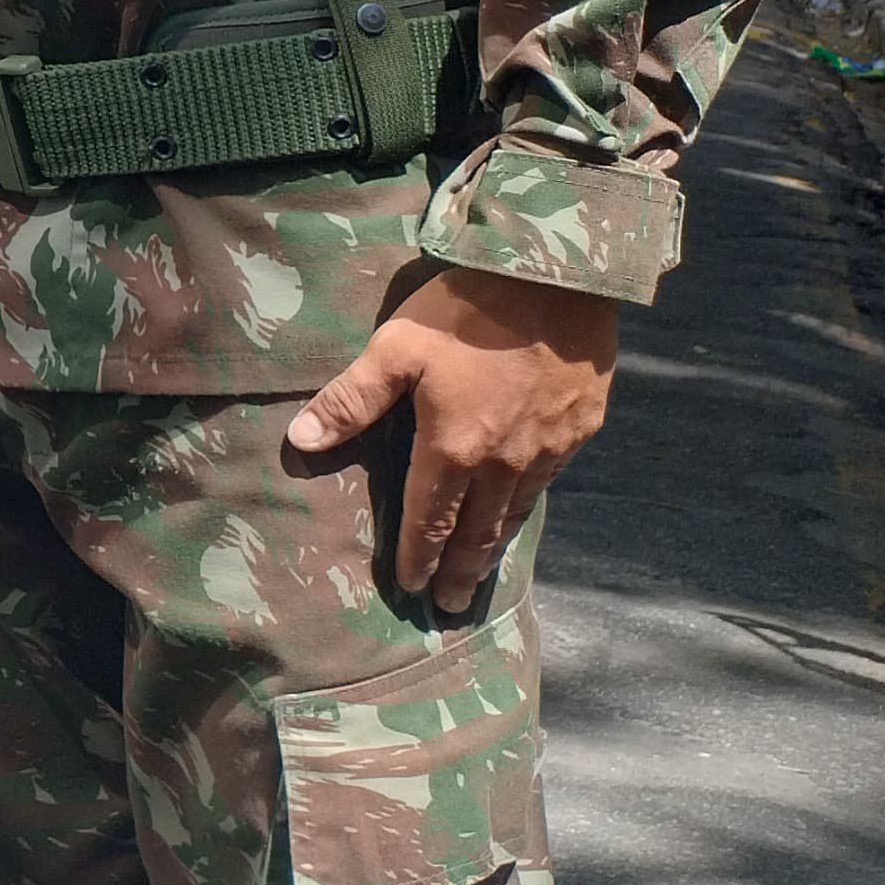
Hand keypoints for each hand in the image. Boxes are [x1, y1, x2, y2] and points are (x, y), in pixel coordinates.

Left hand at [286, 267, 617, 609]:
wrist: (558, 277)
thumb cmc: (466, 309)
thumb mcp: (395, 347)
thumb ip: (351, 400)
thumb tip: (301, 441)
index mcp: (454, 448)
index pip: (430, 519)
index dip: (418, 556)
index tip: (410, 589)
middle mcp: (506, 461)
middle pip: (479, 531)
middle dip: (461, 572)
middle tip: (452, 607)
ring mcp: (550, 447)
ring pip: (518, 512)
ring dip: (497, 547)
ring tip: (482, 573)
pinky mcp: (583, 425)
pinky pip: (550, 480)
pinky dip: (529, 505)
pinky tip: (522, 509)